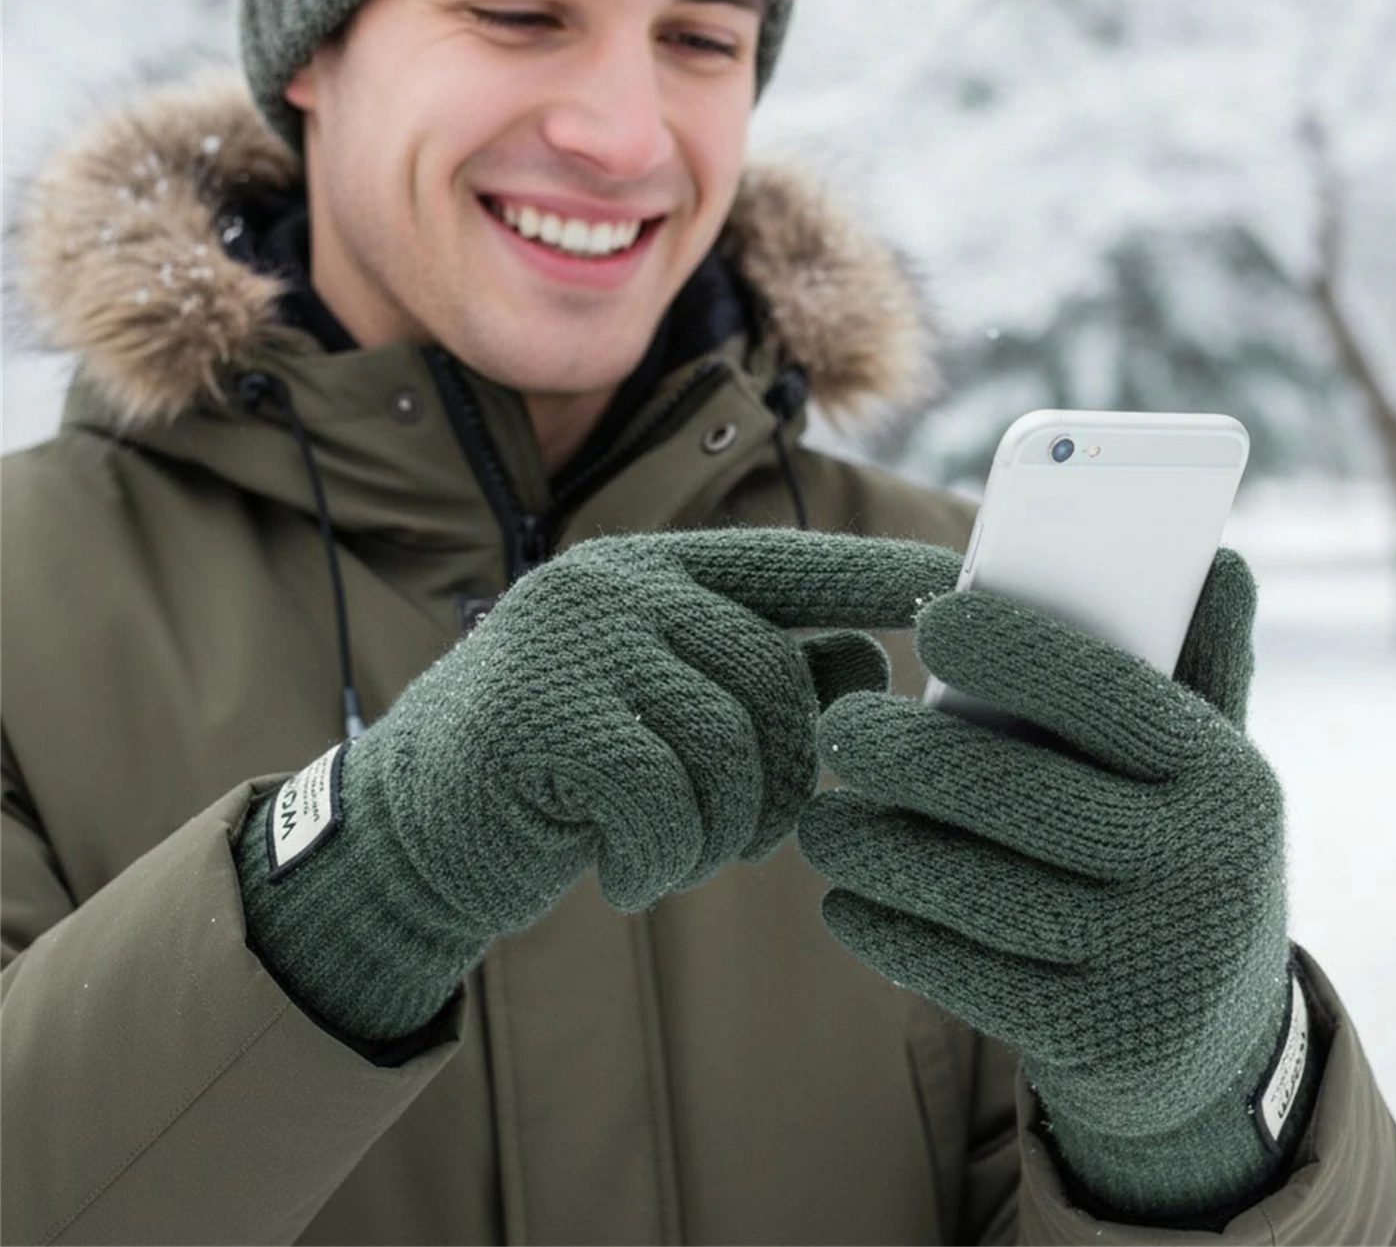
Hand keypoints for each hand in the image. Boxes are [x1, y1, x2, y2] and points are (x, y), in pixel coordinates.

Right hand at [237, 529, 960, 1040]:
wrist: (404, 835)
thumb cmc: (551, 773)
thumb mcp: (654, 709)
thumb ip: (750, 678)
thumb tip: (866, 669)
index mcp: (645, 573)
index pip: (782, 562)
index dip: (869, 575)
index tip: (950, 582)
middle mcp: (613, 587)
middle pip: (772, 674)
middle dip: (784, 775)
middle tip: (749, 834)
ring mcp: (574, 644)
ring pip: (728, 741)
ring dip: (724, 828)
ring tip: (679, 854)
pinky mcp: (543, 718)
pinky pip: (666, 799)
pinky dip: (665, 858)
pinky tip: (627, 872)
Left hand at [797, 551, 1297, 1216]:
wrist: (1217, 1046)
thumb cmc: (1178, 854)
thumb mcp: (1207, 769)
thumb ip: (1199, 666)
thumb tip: (1218, 557)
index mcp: (1227, 777)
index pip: (1110, 694)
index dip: (1017, 650)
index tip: (932, 617)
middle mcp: (1203, 870)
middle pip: (1022, 794)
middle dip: (911, 759)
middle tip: (837, 730)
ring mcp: (1150, 965)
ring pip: (977, 889)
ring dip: (878, 848)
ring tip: (820, 823)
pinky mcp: (1094, 1040)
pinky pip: (965, 974)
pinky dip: (891, 931)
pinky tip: (846, 901)